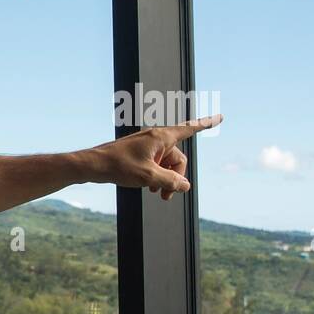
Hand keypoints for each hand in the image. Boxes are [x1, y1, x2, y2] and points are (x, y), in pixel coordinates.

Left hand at [88, 114, 222, 199]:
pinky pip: (155, 165)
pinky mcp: (139, 154)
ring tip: (154, 194)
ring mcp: (146, 146)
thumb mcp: (148, 177)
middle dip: (175, 177)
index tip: (221, 117)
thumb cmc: (118, 166)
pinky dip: (155, 176)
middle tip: (164, 197)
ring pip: (166, 164)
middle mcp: (156, 138)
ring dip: (164, 180)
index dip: (206, 124)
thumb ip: (170, 181)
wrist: (92, 166)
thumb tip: (185, 186)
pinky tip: (148, 188)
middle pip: (178, 158)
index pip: (190, 129)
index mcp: (161, 136)